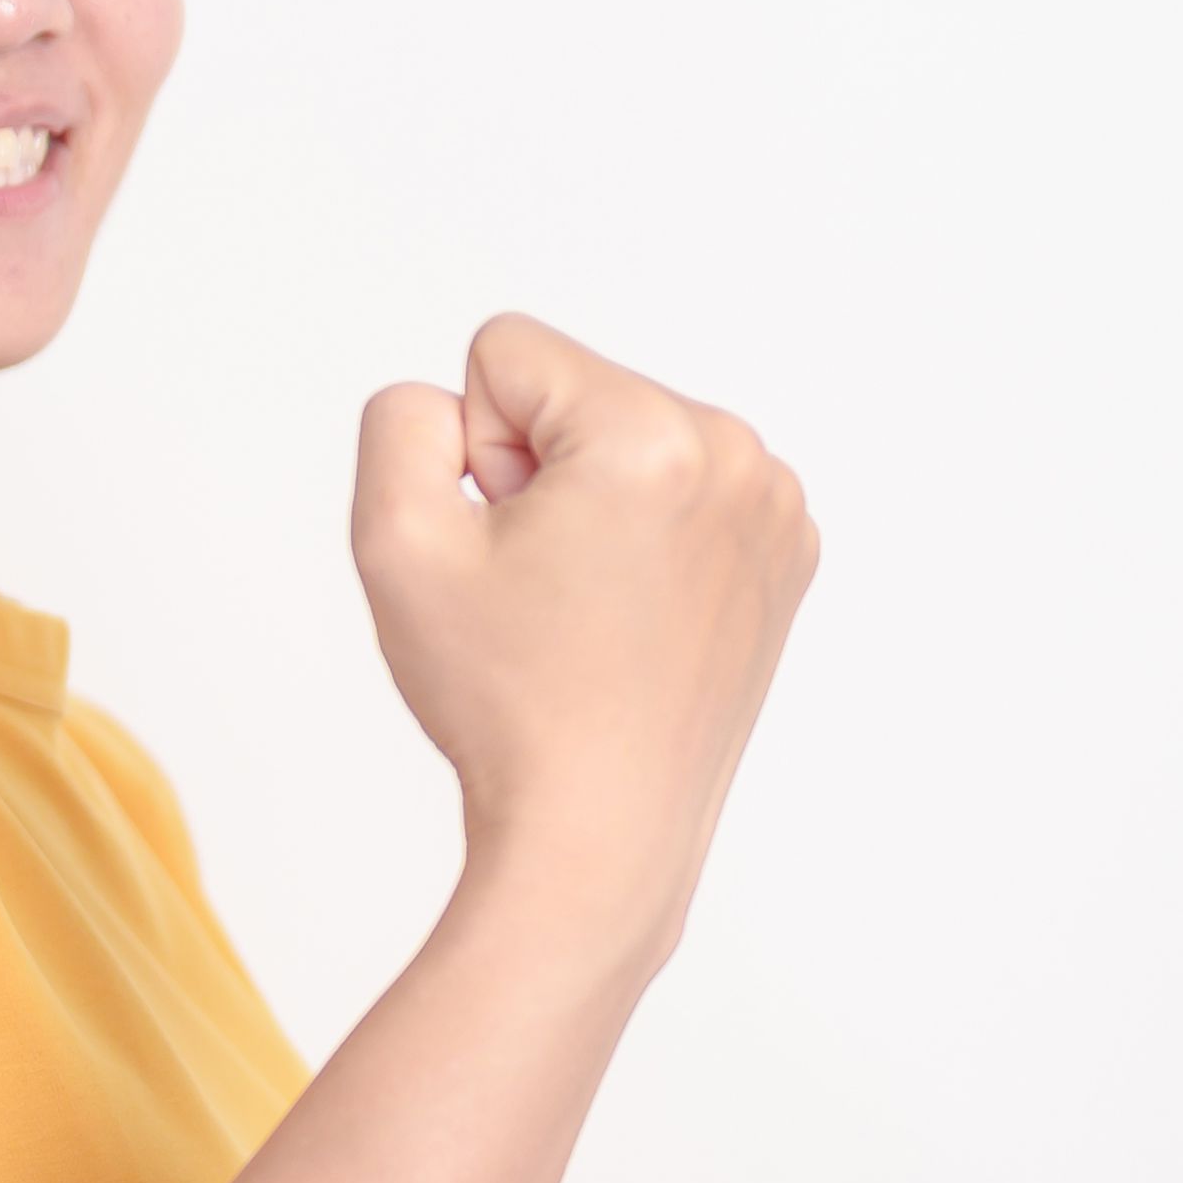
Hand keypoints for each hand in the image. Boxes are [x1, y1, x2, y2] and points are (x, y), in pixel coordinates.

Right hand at [350, 312, 816, 941]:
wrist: (601, 829)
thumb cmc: (505, 699)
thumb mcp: (394, 539)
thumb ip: (400, 421)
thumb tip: (458, 404)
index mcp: (652, 435)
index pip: (506, 352)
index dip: (471, 449)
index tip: (504, 544)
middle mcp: (738, 454)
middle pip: (575, 391)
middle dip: (538, 472)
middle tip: (541, 587)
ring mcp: (777, 507)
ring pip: (627, 438)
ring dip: (590, 503)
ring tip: (586, 605)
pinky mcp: (788, 553)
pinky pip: (682, 488)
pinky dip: (645, 537)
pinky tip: (632, 616)